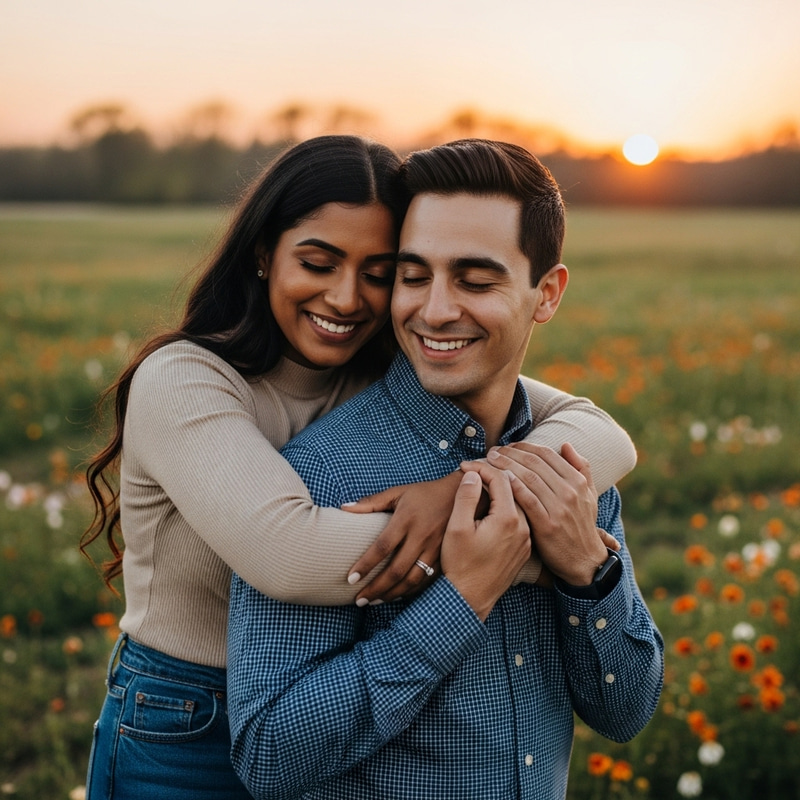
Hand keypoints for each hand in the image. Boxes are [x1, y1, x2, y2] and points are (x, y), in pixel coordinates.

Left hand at [341, 471, 462, 603]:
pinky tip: (397, 596)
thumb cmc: (424, 493)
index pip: (382, 547)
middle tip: (359, 600)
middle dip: (376, 588)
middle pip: (396, 570)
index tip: (351, 579)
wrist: (460, 495)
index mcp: (406, 519)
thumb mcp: (398, 492)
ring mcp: (435, 548)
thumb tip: (344, 508)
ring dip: (392, 594)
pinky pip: (427, 580)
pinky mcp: (445, 557)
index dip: (366, 565)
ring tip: (375, 602)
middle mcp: (421, 536)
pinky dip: (411, 592)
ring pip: (412, 580)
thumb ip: (371, 502)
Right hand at [441, 468, 530, 620]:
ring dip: (504, 489)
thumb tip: (474, 474)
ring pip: (520, 503)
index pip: (501, 479)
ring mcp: (526, 539)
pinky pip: (521, 518)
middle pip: (515, 488)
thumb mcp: (457, 528)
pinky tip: (495, 502)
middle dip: (496, 473)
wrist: (469, 600)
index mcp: (508, 519)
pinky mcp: (524, 549)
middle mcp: (523, 528)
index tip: (464, 466)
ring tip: (485, 479)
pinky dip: (509, 505)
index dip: (481, 467)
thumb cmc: (460, 565)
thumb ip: (466, 497)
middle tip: (477, 465)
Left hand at [461, 442, 607, 586]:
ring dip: (505, 466)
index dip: (525, 446)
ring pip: (528, 478)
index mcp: (577, 481)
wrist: (584, 561)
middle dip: (510, 453)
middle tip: (493, 450)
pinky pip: (526, 500)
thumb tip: (565, 444)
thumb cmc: (582, 525)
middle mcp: (569, 491)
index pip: (547, 454)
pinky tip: (498, 480)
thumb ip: (580, 467)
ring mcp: (559, 508)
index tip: (509, 445)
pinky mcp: (547, 524)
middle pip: (534, 463)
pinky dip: (511, 486)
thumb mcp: (589, 494)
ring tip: (489, 461)